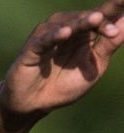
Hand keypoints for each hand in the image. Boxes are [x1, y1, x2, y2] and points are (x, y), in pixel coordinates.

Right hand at [0, 4, 123, 122]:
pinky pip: (45, 38)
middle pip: (87, 17)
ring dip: (82, 21)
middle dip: (101, 19)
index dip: (116, 7)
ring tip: (96, 20)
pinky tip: (66, 33)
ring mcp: (50, 36)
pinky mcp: (32, 47)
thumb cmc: (62, 87)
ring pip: (67, 22)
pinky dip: (55, 35)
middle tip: (113, 28)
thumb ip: (109, 46)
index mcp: (86, 33)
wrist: (33, 106)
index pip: (104, 15)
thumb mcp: (93, 68)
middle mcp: (68, 29)